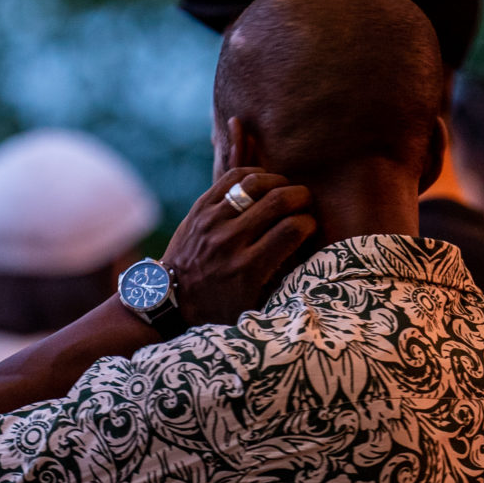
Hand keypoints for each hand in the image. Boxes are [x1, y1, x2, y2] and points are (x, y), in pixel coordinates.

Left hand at [161, 167, 315, 326]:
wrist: (170, 298)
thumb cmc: (219, 307)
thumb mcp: (253, 307)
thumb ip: (281, 284)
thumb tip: (313, 257)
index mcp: (247, 268)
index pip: (292, 230)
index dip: (309, 223)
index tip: (310, 226)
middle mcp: (230, 241)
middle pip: (277, 201)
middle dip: (301, 197)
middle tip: (306, 202)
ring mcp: (212, 222)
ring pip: (254, 184)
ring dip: (278, 181)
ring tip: (285, 189)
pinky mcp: (199, 208)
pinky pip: (230, 178)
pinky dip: (252, 174)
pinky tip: (262, 182)